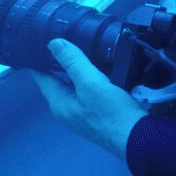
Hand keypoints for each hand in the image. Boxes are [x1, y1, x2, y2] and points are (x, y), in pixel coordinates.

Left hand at [31, 38, 148, 158]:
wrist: (138, 138)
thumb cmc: (110, 112)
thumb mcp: (90, 83)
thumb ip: (73, 62)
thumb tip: (53, 43)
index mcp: (59, 103)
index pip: (42, 78)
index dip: (38, 61)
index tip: (37, 42)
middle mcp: (67, 110)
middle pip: (57, 82)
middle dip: (57, 63)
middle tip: (61, 38)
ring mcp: (83, 114)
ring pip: (74, 87)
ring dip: (75, 70)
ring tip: (79, 48)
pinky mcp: (98, 114)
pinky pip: (87, 91)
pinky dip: (89, 79)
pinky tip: (98, 69)